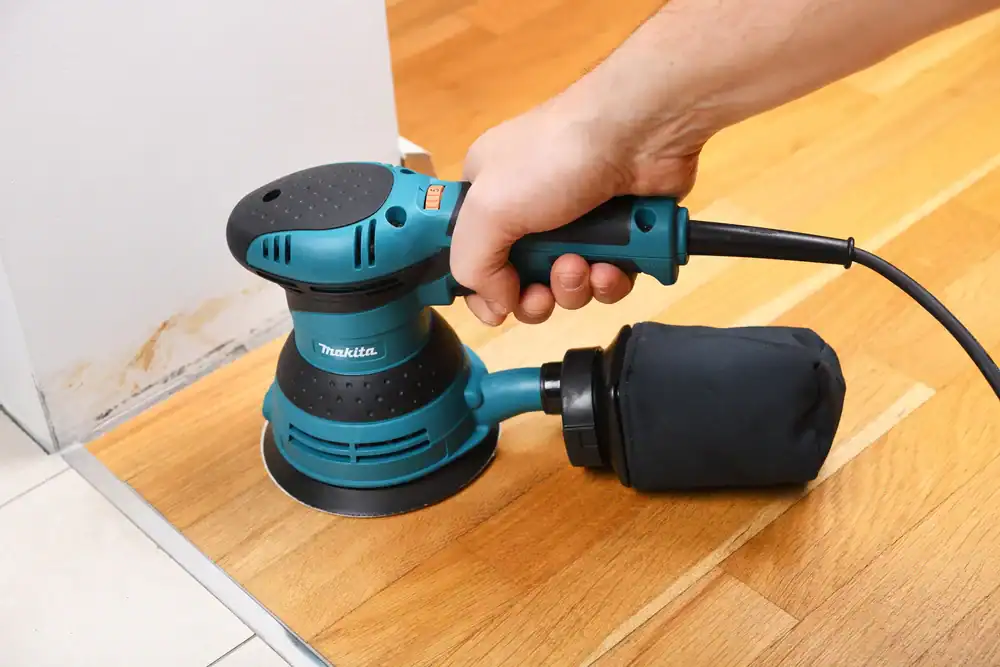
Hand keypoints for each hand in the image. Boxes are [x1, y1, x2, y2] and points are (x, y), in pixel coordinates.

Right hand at [449, 97, 702, 325]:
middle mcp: (528, 211)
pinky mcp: (620, 236)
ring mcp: (576, 224)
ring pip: (566, 288)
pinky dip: (608, 281)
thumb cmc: (555, 157)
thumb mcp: (487, 209)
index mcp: (486, 196)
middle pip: (520, 282)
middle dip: (534, 295)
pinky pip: (606, 281)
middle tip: (542, 293)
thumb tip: (496, 306)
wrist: (640, 132)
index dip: (481, 289)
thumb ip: (473, 265)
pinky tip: (612, 266)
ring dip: (573, 289)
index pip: (470, 257)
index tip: (494, 306)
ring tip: (582, 266)